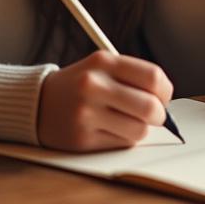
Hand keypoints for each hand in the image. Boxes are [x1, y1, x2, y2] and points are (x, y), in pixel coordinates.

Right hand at [37, 51, 173, 150]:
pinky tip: (109, 130)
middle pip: (150, 107)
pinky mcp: (82, 139)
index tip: (162, 97)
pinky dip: (123, 139)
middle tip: (154, 116)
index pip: (153, 77)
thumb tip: (166, 103)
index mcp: (102, 61)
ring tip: (126, 122)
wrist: (38, 103)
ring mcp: (86, 114)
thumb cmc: (80, 86)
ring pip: (139, 130)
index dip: (165, 91)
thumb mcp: (101, 67)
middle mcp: (93, 85)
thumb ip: (133, 77)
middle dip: (159, 115)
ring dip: (140, 129)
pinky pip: (122, 144)